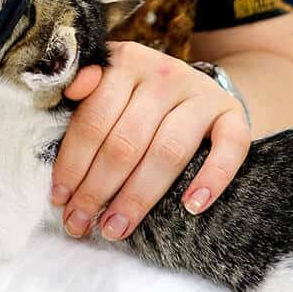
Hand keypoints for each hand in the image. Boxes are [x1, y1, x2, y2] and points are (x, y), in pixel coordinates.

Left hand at [51, 41, 250, 239]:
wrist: (195, 86)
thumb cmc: (137, 98)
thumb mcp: (107, 84)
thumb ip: (84, 91)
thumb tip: (69, 92)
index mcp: (124, 64)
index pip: (93, 120)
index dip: (72, 163)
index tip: (59, 199)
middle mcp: (163, 74)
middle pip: (126, 141)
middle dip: (97, 190)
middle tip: (80, 224)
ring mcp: (201, 93)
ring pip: (167, 151)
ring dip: (138, 196)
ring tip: (116, 227)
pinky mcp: (232, 112)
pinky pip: (229, 148)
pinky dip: (212, 179)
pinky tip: (191, 208)